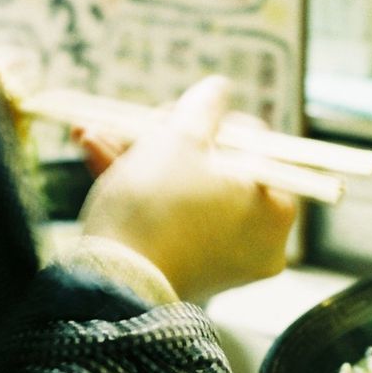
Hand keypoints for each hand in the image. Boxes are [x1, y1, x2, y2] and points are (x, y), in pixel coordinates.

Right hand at [78, 76, 297, 301]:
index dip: (206, 119)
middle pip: (213, 166)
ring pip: (186, 191)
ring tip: (93, 135)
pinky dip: (142, 193)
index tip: (170, 115)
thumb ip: (205, 105)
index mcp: (278, 202)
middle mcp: (264, 237)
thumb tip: (219, 88)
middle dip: (160, 139)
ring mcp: (228, 259)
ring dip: (139, 160)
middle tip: (128, 124)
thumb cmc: (155, 202)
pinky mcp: (193, 272)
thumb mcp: (181, 136)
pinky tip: (97, 159)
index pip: (251, 139)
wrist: (114, 284)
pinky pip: (175, 219)